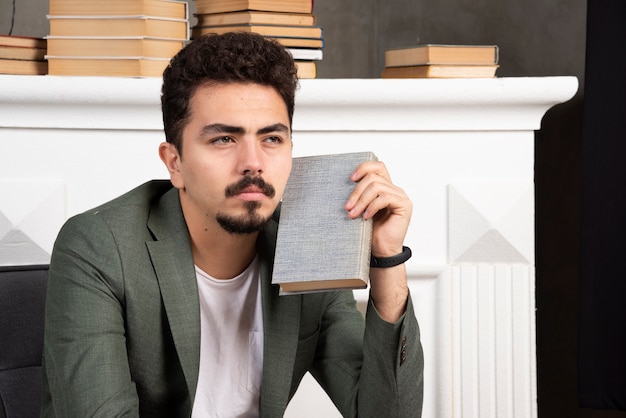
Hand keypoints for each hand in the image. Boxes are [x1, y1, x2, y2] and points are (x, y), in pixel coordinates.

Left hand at [344, 160, 412, 322]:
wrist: (380, 252)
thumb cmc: (370, 233)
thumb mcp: (360, 209)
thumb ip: (357, 195)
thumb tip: (339, 182)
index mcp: (385, 187)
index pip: (378, 166)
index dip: (364, 167)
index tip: (350, 178)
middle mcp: (395, 190)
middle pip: (374, 177)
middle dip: (357, 191)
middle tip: (347, 207)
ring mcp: (401, 197)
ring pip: (377, 187)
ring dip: (361, 201)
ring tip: (353, 214)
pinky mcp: (404, 206)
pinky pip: (385, 198)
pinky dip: (372, 207)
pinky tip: (366, 218)